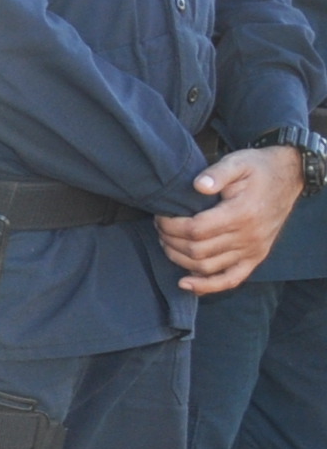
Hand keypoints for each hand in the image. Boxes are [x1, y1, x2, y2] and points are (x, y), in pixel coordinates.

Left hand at [158, 146, 301, 294]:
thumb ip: (217, 173)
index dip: (171, 226)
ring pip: (207, 267)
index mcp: (242, 213)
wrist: (288, 177)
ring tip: (167, 243)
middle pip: (197, 250)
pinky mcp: (256, 257)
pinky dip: (207, 286)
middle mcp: (248, 237)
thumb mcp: (238, 161)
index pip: (196, 229)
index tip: (160, 216)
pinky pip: (231, 280)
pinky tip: (186, 284)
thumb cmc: (259, 168)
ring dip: (180, 259)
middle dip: (170, 240)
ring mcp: (253, 250)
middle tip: (160, 228)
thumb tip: (198, 185)